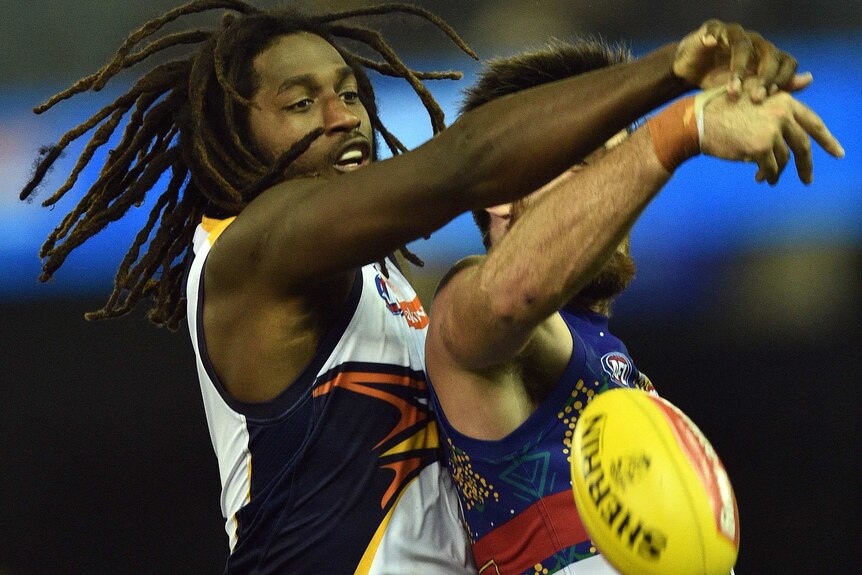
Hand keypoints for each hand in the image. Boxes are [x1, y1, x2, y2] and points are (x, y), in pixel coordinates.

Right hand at [674, 19, 811, 100]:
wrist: (690, 71)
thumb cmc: (718, 82)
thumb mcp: (747, 90)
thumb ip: (777, 88)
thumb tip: (808, 80)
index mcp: (767, 56)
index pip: (786, 62)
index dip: (783, 78)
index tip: (772, 97)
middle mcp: (755, 42)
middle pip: (769, 53)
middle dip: (765, 77)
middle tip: (757, 99)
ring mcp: (734, 34)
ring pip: (743, 45)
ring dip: (739, 68)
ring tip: (732, 91)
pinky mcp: (713, 29)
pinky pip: (715, 30)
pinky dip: (713, 36)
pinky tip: (709, 45)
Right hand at [700, 88, 843, 184]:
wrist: (697, 122)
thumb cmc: (721, 108)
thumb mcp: (753, 95)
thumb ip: (781, 93)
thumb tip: (810, 78)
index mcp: (783, 101)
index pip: (812, 122)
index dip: (827, 139)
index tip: (838, 153)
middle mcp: (781, 114)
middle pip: (802, 145)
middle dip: (805, 165)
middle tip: (807, 179)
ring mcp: (771, 131)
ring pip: (784, 159)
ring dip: (777, 171)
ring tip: (768, 178)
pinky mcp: (760, 148)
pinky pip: (770, 168)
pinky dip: (767, 175)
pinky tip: (761, 179)